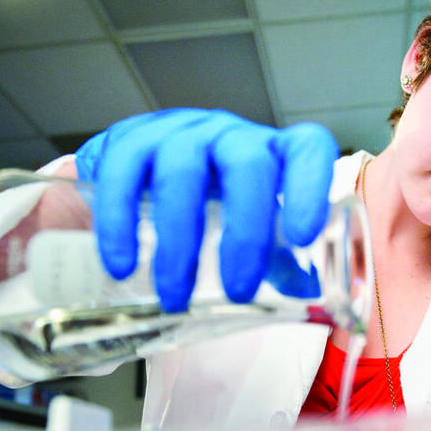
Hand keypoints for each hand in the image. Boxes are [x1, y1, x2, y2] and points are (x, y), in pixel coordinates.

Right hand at [76, 109, 337, 311]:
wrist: (140, 182)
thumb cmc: (209, 210)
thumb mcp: (248, 231)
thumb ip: (277, 261)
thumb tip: (309, 299)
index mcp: (272, 154)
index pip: (306, 147)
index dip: (310, 184)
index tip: (303, 235)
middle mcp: (230, 135)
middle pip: (247, 164)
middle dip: (244, 232)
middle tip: (237, 290)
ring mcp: (179, 131)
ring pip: (182, 167)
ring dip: (178, 239)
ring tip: (174, 293)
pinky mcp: (130, 137)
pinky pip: (124, 169)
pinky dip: (120, 222)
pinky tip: (122, 264)